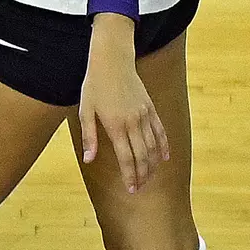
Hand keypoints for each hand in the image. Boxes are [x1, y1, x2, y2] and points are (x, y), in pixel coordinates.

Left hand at [78, 15, 168, 193]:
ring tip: (150, 177)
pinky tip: (163, 158)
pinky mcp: (150, 108)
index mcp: (115, 126)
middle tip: (139, 188)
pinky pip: (160, 131)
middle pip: (143, 156)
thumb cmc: (94, 85)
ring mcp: (144, 115)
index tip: (131, 189)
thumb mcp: (85, 110)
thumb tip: (89, 159)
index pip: (126, 158)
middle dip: (142, 175)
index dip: (130, 176)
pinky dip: (163, 146)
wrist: (112, 60)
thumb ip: (89, 137)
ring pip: (154, 146)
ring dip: (153, 164)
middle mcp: (133, 123)